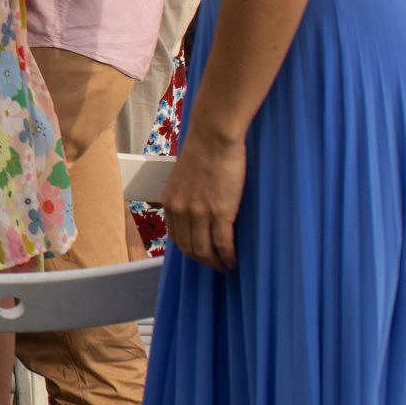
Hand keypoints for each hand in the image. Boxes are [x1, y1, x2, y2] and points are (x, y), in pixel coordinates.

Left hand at [163, 127, 247, 270]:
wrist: (213, 138)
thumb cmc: (203, 152)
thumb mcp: (183, 177)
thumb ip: (185, 196)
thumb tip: (195, 211)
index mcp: (170, 203)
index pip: (176, 238)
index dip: (190, 250)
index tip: (201, 255)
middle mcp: (180, 211)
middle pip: (190, 248)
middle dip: (203, 261)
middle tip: (217, 265)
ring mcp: (199, 213)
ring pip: (205, 250)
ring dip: (216, 263)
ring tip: (227, 266)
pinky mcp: (219, 212)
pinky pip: (223, 244)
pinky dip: (229, 257)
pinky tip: (235, 260)